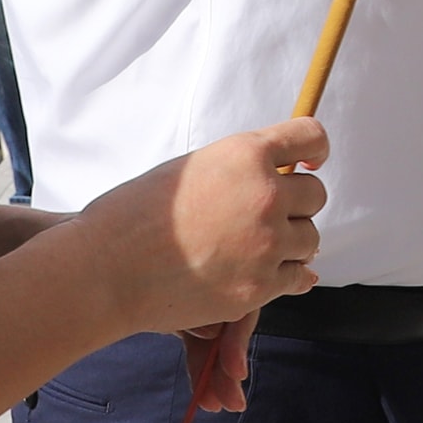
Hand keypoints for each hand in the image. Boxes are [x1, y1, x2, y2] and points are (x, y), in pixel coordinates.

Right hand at [83, 121, 329, 339]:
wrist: (106, 270)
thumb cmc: (133, 217)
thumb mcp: (190, 170)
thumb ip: (238, 172)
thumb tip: (276, 180)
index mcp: (245, 154)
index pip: (310, 135)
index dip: (314, 148)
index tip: (310, 160)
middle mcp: (264, 195)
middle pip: (315, 194)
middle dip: (296, 204)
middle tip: (267, 216)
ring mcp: (266, 243)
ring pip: (311, 238)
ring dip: (291, 243)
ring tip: (256, 248)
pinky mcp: (260, 287)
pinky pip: (299, 277)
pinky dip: (286, 276)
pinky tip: (264, 272)